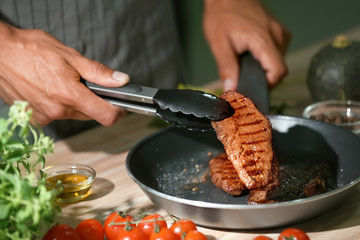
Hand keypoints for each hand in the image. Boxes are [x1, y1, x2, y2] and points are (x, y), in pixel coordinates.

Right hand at [0, 22, 129, 125]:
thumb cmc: (30, 50)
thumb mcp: (71, 56)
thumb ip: (98, 72)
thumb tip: (121, 80)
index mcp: (70, 95)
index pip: (106, 116)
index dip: (118, 112)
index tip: (121, 106)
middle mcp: (57, 111)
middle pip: (90, 114)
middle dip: (94, 101)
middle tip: (85, 83)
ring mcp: (44, 116)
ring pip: (73, 114)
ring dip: (75, 102)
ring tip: (62, 81)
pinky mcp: (34, 117)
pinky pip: (56, 115)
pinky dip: (59, 105)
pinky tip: (50, 89)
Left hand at [202, 0, 290, 89]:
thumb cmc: (222, 15)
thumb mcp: (219, 44)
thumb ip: (227, 68)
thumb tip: (232, 88)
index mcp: (263, 39)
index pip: (278, 71)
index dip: (267, 86)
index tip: (254, 89)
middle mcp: (277, 35)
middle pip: (279, 69)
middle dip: (262, 78)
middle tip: (244, 76)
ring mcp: (280, 32)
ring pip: (278, 61)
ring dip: (264, 68)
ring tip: (246, 62)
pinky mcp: (279, 31)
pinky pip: (277, 52)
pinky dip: (265, 58)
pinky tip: (252, 54)